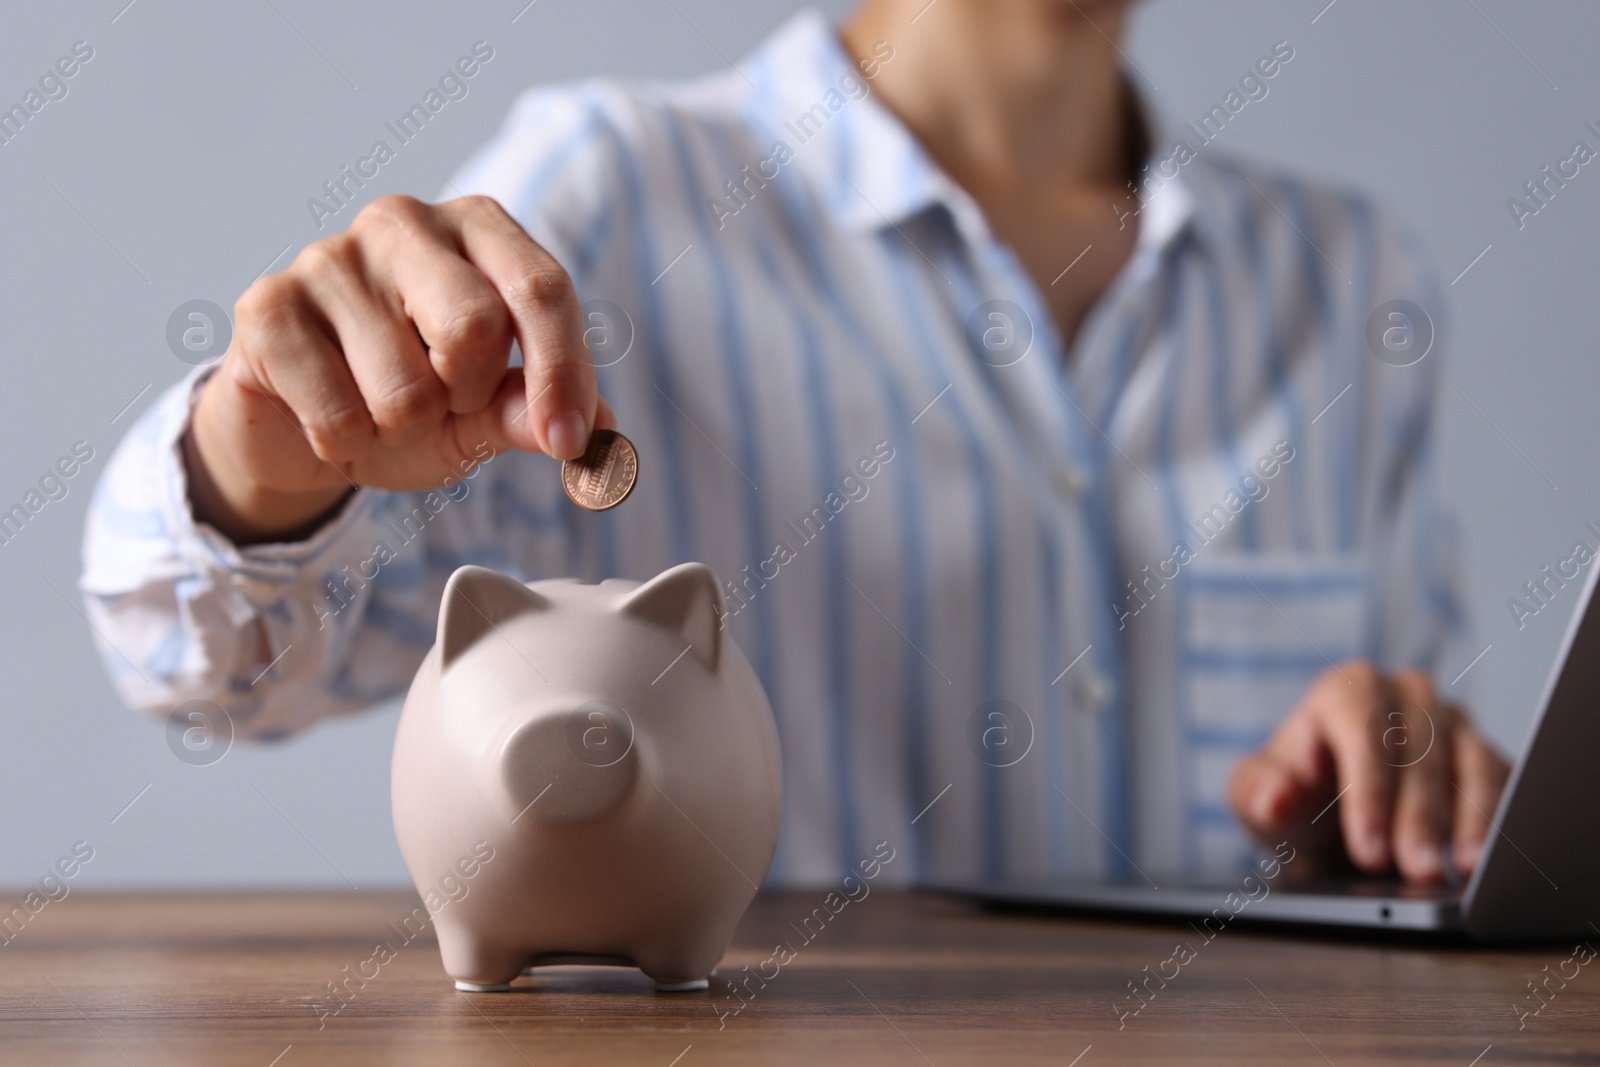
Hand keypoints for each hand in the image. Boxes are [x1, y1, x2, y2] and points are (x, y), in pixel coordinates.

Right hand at [185, 194, 613, 543]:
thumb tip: (595, 435)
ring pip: (405, 387)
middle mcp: (403, 222)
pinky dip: (344, 441)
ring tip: (379, 410)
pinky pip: (337, 412)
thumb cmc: (410, 402)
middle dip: (468, 397)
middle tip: (444, 404)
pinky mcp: (266, 305)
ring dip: (401, 430)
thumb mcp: (484, 414)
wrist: (300, 428)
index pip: (543, 289)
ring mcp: (328, 257)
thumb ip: (533, 414)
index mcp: (477, 230)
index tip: (569, 443)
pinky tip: (330, 416)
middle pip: (476, 326)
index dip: (563, 374)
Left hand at [1228, 662, 1509, 883]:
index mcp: (1348, 690)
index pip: (1363, 731)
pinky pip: (1502, 784)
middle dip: (1418, 817)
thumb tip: (1275, 796)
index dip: (1367, 792)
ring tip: (1459, 871)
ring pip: (1469, 764)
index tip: (1368, 848)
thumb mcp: (1258, 798)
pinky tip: (1486, 862)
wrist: (1330, 811)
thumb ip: (1256, 792)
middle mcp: (1406, 695)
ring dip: (1468, 820)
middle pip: (1419, 750)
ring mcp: (1453, 722)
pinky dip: (1496, 822)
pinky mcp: (1486, 756)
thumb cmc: (1296, 797)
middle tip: (1416, 871)